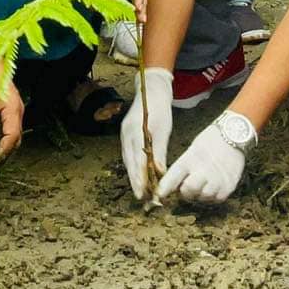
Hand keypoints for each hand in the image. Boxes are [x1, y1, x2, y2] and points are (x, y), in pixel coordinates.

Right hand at [122, 68, 172, 199]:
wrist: (151, 90)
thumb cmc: (160, 109)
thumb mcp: (163, 131)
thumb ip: (160, 152)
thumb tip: (160, 173)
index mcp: (136, 133)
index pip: (137, 161)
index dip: (139, 179)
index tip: (143, 193)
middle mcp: (126, 135)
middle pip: (130, 164)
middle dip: (135, 182)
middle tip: (141, 198)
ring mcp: (124, 135)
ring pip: (128, 161)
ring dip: (134, 176)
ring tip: (141, 191)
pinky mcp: (126, 135)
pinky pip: (128, 155)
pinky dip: (133, 167)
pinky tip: (138, 175)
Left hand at [155, 112, 252, 205]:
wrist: (235, 134)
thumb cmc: (211, 141)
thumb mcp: (192, 149)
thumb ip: (183, 168)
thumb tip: (172, 186)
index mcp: (191, 158)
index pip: (173, 177)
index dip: (164, 189)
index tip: (159, 196)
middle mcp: (204, 170)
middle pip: (188, 191)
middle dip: (185, 191)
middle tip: (188, 185)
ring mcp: (218, 179)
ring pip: (202, 197)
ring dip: (200, 194)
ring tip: (204, 182)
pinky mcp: (229, 186)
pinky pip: (216, 199)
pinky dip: (213, 195)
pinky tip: (214, 185)